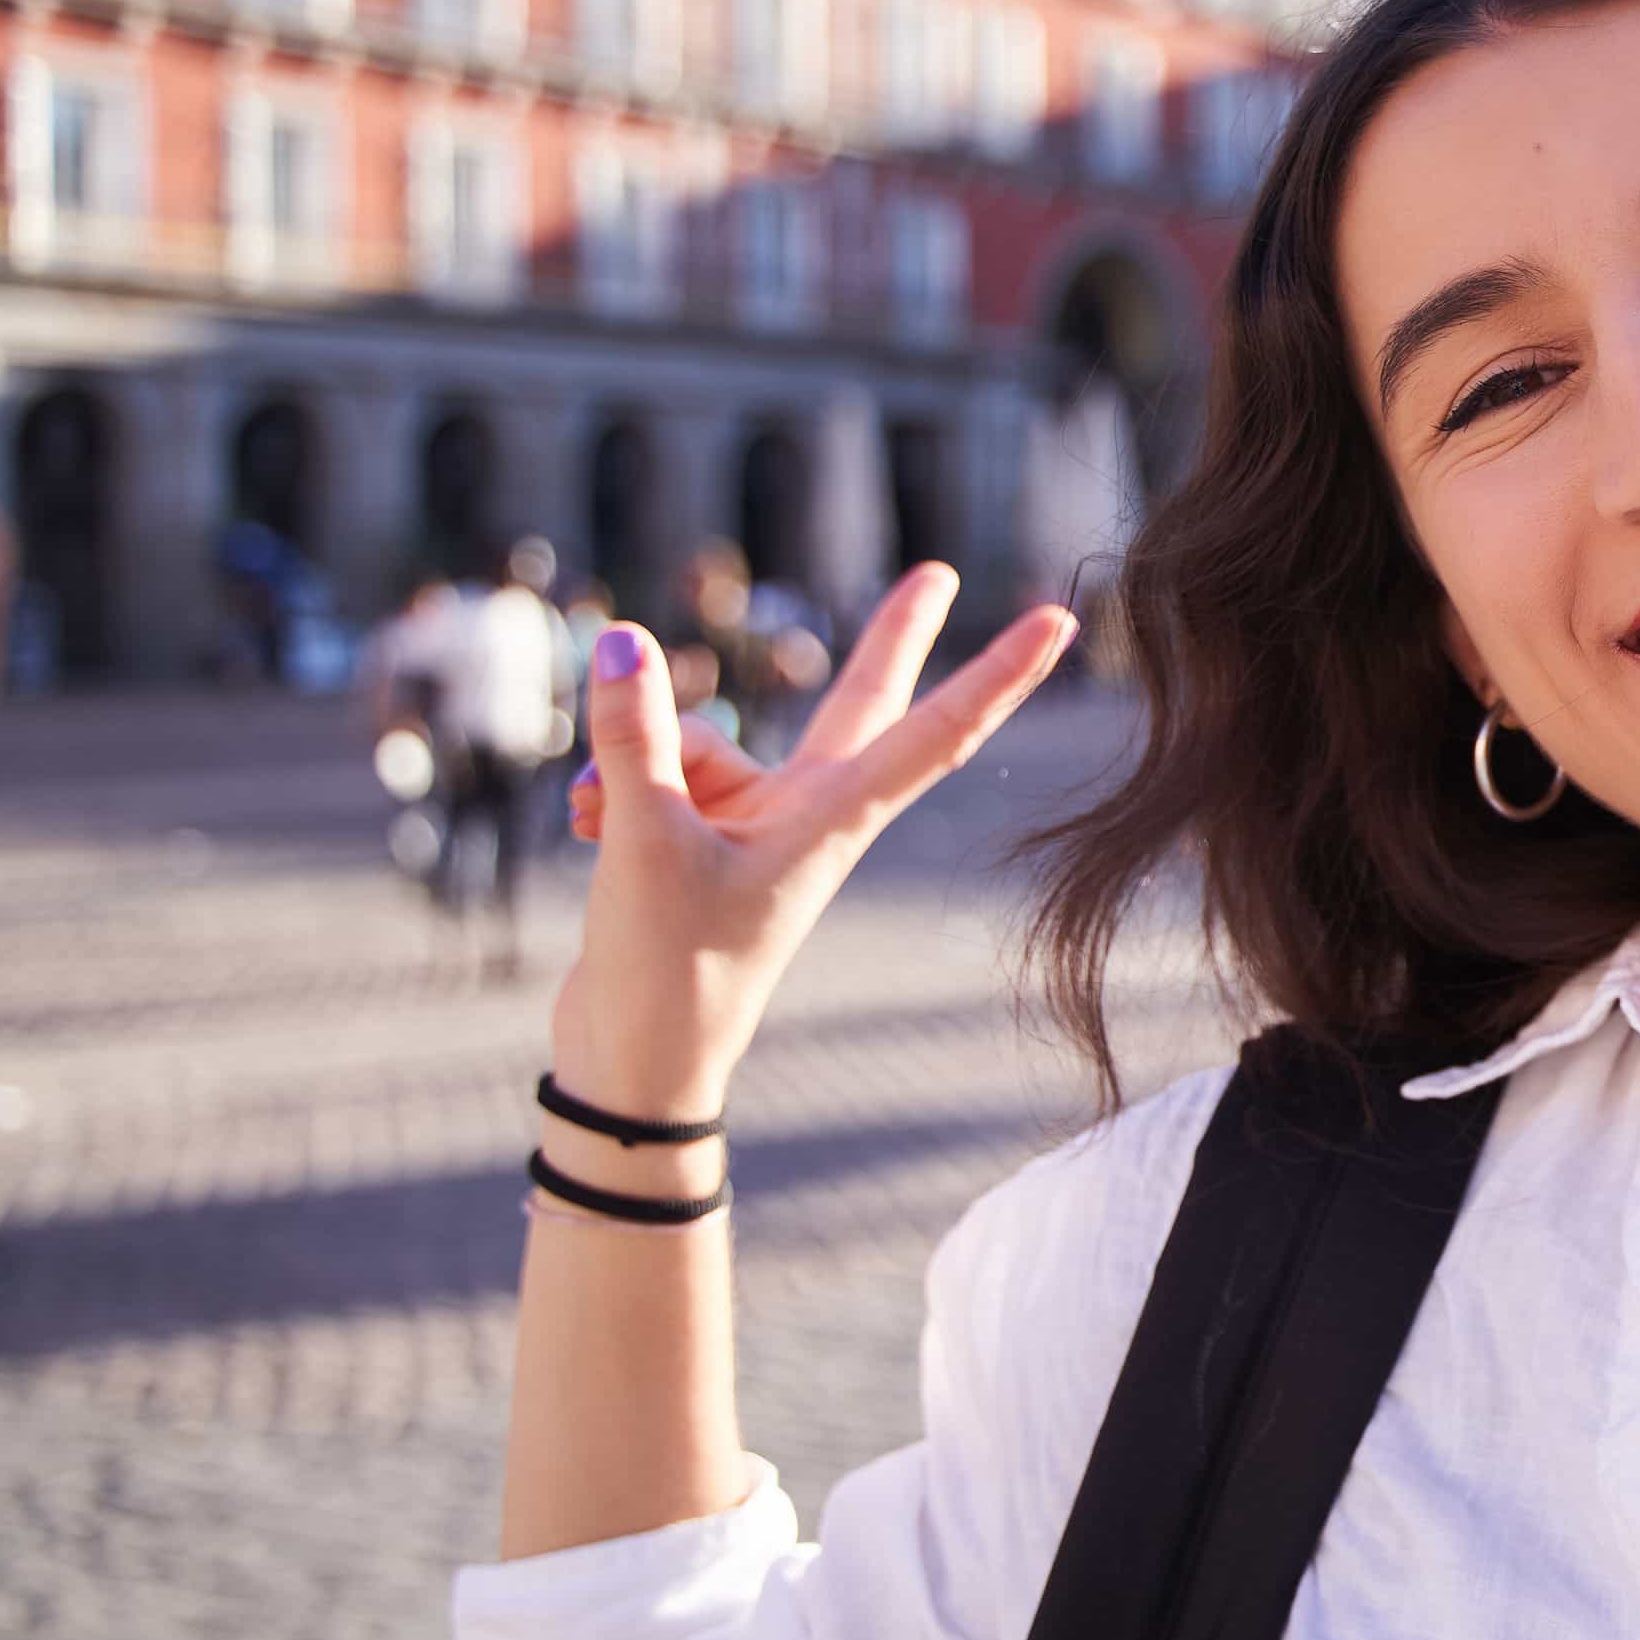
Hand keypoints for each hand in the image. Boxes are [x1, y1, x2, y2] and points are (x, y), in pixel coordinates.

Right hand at [551, 565, 1076, 1123]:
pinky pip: (657, 778)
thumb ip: (637, 738)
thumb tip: (627, 644)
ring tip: (595, 823)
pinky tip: (581, 826)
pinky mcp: (704, 841)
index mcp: (835, 818)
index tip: (1059, 620)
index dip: (996, 672)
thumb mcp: (645, 841)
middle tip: (941, 575)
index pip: (936, 730)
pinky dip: (615, 794)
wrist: (635, 1065)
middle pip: (857, 702)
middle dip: (893, 638)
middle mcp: (810, 813)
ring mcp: (758, 826)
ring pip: (696, 745)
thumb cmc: (664, 967)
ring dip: (634, 766)